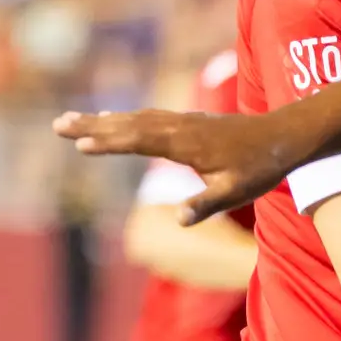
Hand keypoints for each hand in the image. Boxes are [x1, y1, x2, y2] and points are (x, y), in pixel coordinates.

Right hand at [52, 107, 301, 221]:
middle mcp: (179, 127)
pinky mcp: (187, 122)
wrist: (284, 136)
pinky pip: (147, 118)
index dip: (108, 143)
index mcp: (186, 144)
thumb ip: (206, 205)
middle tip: (57, 125)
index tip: (80, 145)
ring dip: (102, 120)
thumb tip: (180, 221)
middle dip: (91, 125)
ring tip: (72, 122)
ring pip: (135, 119)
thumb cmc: (260, 169)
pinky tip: (112, 121)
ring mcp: (182, 121)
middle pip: (128, 125)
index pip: (139, 141)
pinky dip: (124, 120)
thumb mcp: (235, 192)